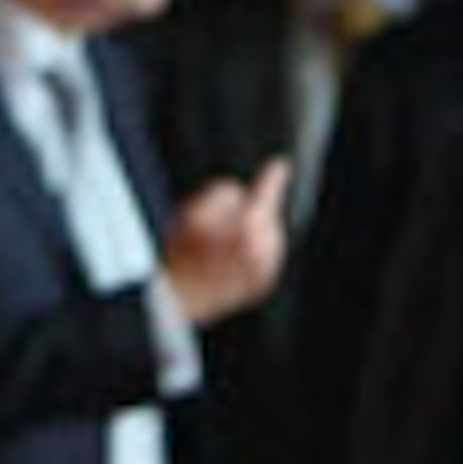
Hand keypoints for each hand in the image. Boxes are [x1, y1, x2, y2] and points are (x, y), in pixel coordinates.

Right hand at [161, 156, 291, 326]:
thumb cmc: (181, 254)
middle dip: (239, 214)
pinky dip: (247, 252)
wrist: (182, 299)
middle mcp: (263, 250)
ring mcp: (266, 268)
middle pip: (257, 212)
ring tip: (214, 253)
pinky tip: (225, 263)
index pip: (263, 196)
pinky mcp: (264, 280)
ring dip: (244, 233)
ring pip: (261, 231)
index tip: (281, 164)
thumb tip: (240, 195)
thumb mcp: (192, 214)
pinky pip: (262, 253)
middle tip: (207, 236)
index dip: (272, 179)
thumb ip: (221, 195)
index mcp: (248, 229)